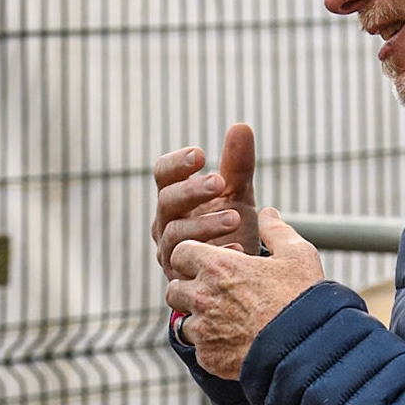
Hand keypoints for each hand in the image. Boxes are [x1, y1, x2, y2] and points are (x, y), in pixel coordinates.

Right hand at [151, 122, 258, 280]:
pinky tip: (239, 250)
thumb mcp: (237, 195)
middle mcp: (165, 223)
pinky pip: (190, 267)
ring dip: (205, 224)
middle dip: (192, 191)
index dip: (177, 163)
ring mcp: (170, 251)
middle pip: (167, 201)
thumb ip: (237, 165)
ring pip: (176, 234)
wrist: (234, 274)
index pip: (163, 174)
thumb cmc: (230, 227)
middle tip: (219, 181)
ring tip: (235, 218)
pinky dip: (216, 256)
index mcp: (174, 197)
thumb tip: (241, 126)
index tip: (201, 155)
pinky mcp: (182, 278)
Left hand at [164, 209, 323, 378]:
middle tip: (214, 294)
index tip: (208, 263)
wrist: (306, 350)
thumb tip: (267, 214)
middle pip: (174, 290)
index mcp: (218, 266)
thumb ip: (277, 230)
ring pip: (184, 323)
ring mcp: (203, 330)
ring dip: (199, 321)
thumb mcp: (297, 255)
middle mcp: (202, 296)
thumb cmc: (302, 298)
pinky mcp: (208, 358)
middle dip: (189, 291)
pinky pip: (200, 350)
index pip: (180, 253)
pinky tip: (235, 344)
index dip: (192, 257)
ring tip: (225, 322)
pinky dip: (212, 348)